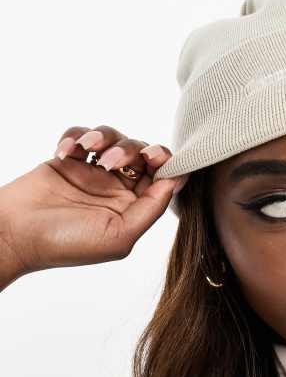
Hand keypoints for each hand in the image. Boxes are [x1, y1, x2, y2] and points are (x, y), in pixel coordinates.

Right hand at [0, 125, 187, 274]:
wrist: (15, 233)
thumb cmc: (67, 243)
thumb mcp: (120, 236)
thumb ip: (152, 209)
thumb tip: (178, 181)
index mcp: (133, 208)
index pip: (161, 178)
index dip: (165, 162)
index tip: (154, 158)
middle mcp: (117, 189)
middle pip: (141, 153)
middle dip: (134, 149)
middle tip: (116, 158)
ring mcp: (92, 172)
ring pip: (114, 138)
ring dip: (105, 138)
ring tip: (89, 150)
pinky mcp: (69, 158)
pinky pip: (81, 134)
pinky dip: (76, 136)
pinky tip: (65, 151)